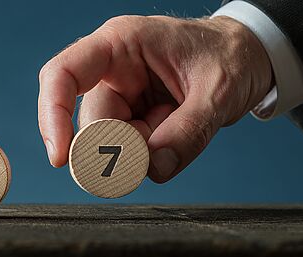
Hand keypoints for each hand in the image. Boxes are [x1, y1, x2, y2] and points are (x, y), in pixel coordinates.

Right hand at [38, 15, 272, 182]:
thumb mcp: (219, 90)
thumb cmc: (229, 56)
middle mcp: (112, 69)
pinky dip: (150, 156)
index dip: (53, 116)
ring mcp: (121, 95)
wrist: (248, 58)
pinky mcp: (132, 118)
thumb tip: (156, 168)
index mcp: (121, 43)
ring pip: (109, 143)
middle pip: (91, 122)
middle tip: (155, 157)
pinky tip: (175, 135)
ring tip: (178, 130)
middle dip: (120, 149)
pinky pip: (128, 151)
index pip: (63, 75)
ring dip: (140, 153)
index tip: (61, 157)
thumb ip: (188, 130)